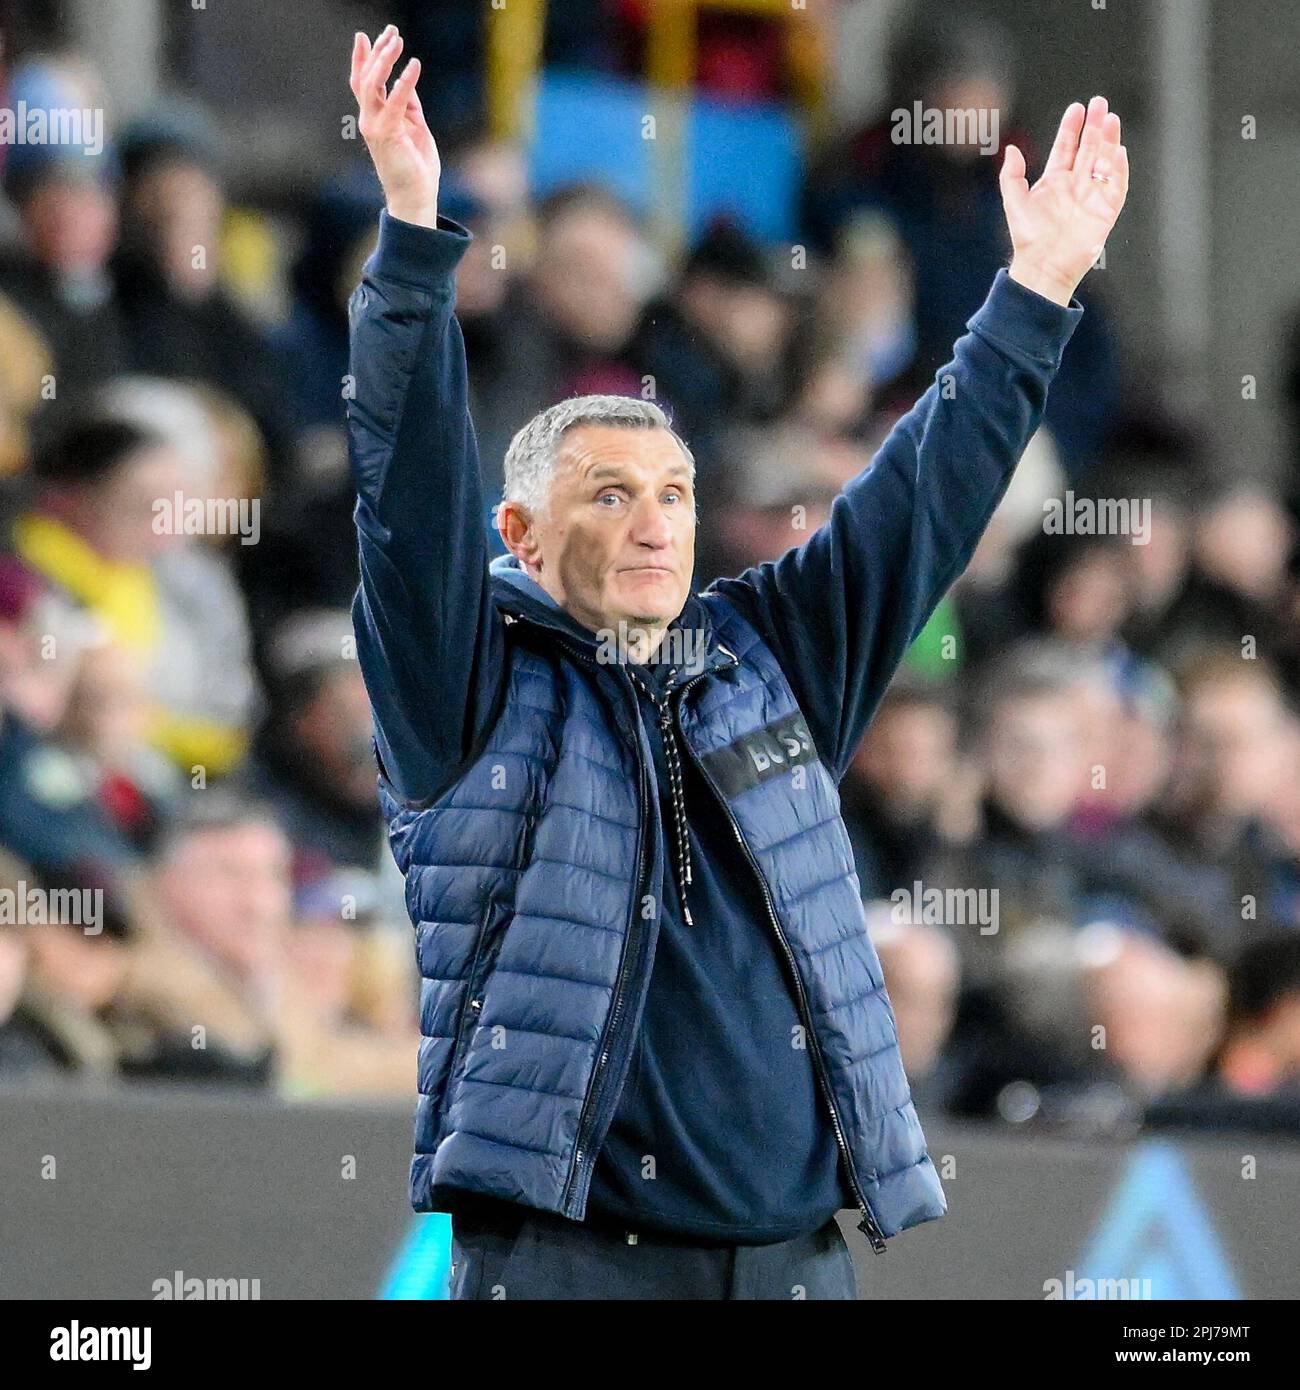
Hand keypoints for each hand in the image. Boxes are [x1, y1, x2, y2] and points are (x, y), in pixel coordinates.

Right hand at [349, 26, 439, 228]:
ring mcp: (375, 127)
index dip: (363, 59)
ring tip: (397, 39)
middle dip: (377, 51)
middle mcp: (369, 120)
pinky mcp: (388, 134)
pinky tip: (414, 65)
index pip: (363, 83)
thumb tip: (408, 81)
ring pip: (373, 85)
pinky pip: (396, 102)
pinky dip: (404, 82)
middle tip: (391, 31)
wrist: (415, 197)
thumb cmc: (415, 167)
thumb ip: (409, 105)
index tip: (366, 36)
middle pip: (366, 77)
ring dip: (385, 59)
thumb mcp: (415, 128)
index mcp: (375, 118)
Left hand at [1000, 96, 1128, 305]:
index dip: (1071, 127)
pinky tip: (1118, 151)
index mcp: (1054, 181)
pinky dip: (1118, 169)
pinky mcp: (1106, 210)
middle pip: (1089, 148)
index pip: (1066, 147)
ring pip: (1105, 161)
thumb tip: (1010, 149)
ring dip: (1109, 141)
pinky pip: (1116, 185)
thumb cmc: (1028, 237)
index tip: (1076, 108)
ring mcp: (1092, 196)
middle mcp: (1075, 184)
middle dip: (1094, 126)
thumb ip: (1011, 176)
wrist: (1044, 266)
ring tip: (1111, 119)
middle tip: (1100, 103)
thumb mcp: (1014, 202)